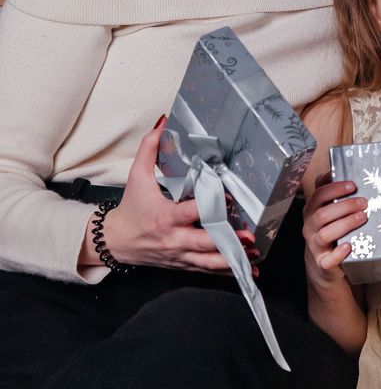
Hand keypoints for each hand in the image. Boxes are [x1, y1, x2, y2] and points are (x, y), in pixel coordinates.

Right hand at [85, 118, 256, 272]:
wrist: (116, 242)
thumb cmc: (130, 207)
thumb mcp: (136, 176)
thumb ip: (150, 148)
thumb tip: (163, 121)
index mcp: (164, 217)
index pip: (190, 212)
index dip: (209, 206)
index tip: (229, 200)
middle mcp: (174, 239)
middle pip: (203, 243)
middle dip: (227, 241)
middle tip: (250, 235)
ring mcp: (179, 255)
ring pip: (208, 263)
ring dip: (231, 260)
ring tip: (253, 254)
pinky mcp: (182, 265)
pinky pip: (206, 271)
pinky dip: (225, 270)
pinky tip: (246, 270)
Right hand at [302, 172, 366, 289]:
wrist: (322, 263)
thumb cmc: (328, 228)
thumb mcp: (325, 209)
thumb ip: (329, 191)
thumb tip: (335, 168)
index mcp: (311, 210)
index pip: (319, 195)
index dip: (336, 189)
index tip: (353, 185)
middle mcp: (310, 226)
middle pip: (323, 214)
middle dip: (345, 206)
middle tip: (364, 203)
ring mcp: (315, 245)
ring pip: (325, 234)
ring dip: (345, 224)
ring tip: (363, 218)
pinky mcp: (323, 263)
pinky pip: (327, 260)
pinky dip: (338, 253)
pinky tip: (349, 246)